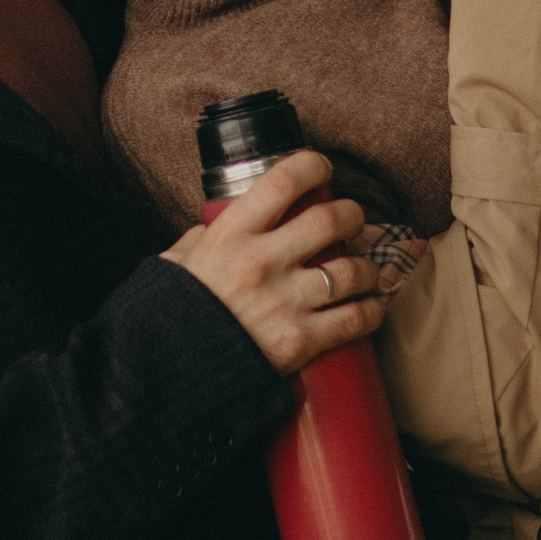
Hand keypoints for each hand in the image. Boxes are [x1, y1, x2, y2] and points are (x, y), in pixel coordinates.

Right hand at [163, 151, 383, 379]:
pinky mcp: (301, 341)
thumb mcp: (175, 263)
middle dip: (352, 215)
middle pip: (331, 220)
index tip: (322, 169)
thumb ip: (199, 240)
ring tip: (364, 270)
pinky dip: (373, 310)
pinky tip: (372, 306)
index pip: (284, 181)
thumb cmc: (170, 316)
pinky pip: (356, 318)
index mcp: (230, 235)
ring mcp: (285, 301)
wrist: (168, 373)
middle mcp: (262, 262)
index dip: (312, 166)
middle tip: (353, 220)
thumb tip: (213, 226)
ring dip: (367, 267)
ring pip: (353, 269)